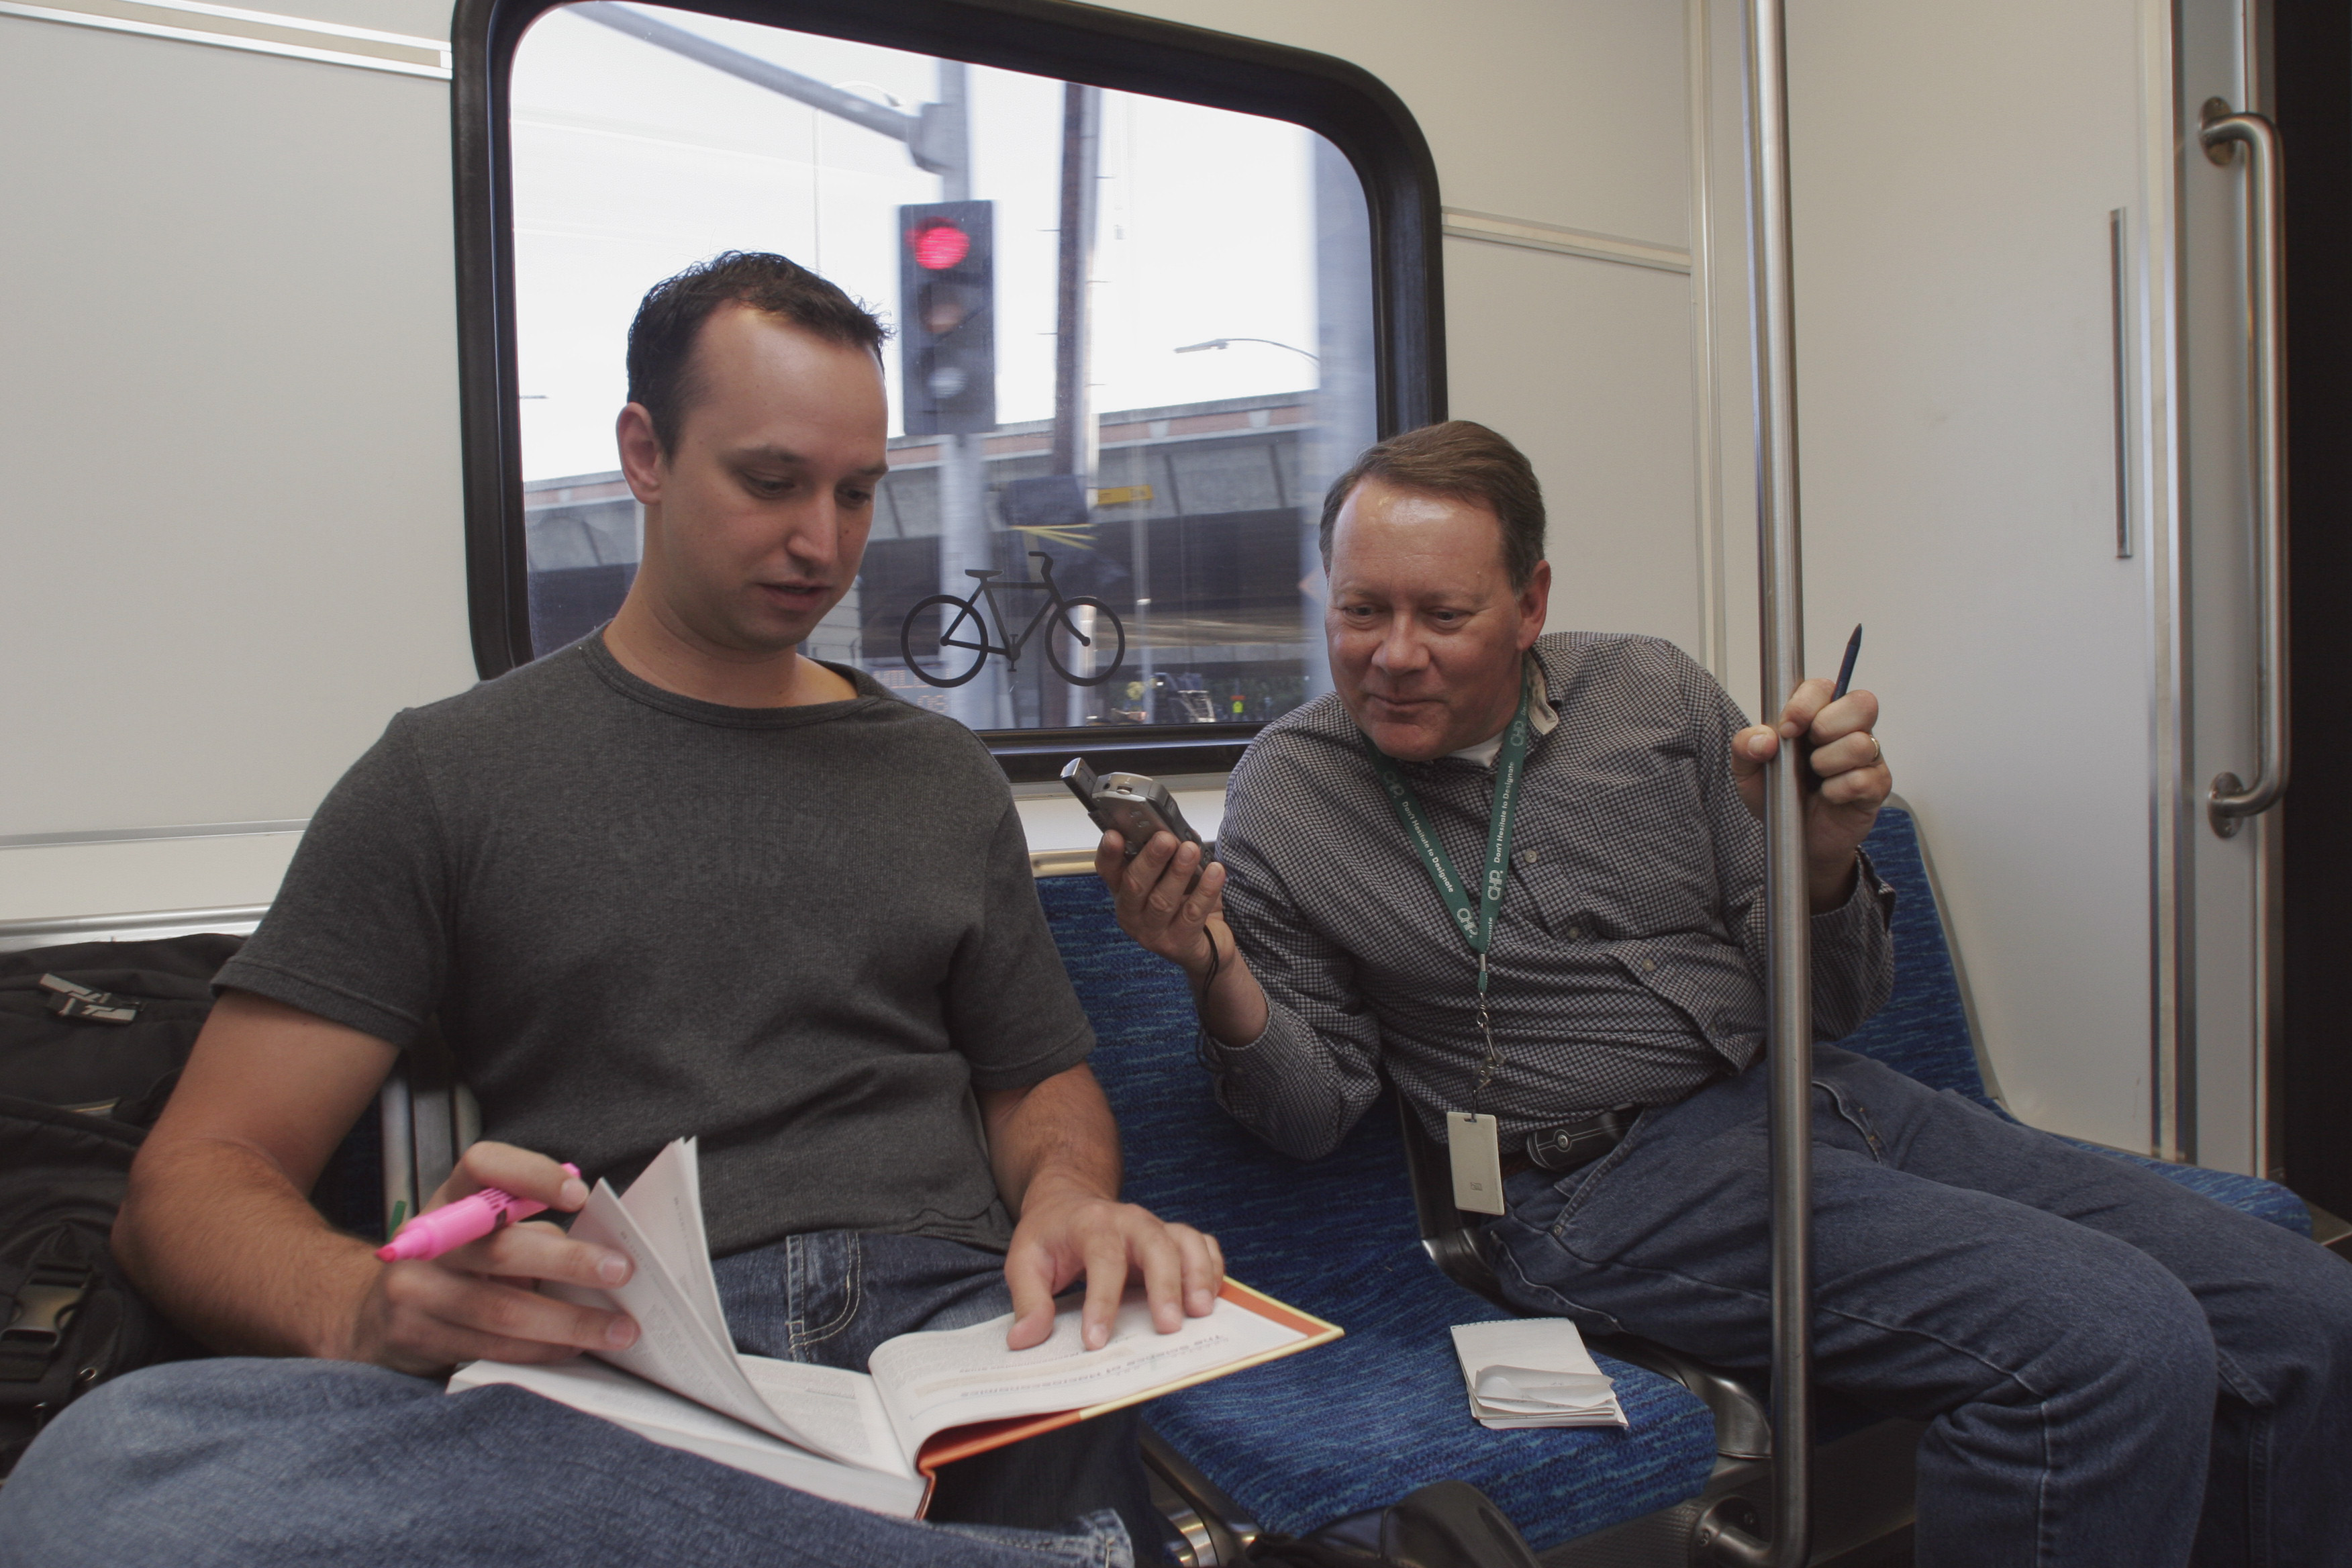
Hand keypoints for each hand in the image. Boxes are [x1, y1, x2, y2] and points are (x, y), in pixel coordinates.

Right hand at [344, 1141, 638, 1374]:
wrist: (382, 1313)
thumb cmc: (460, 1262)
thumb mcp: (486, 1230)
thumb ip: (533, 1228)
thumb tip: (606, 1249)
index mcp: (451, 1195)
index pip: (484, 1165)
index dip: (532, 1174)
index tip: (581, 1195)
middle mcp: (427, 1238)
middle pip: (502, 1249)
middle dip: (570, 1262)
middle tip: (622, 1271)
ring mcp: (415, 1290)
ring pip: (501, 1310)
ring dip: (568, 1323)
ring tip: (619, 1329)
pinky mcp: (417, 1337)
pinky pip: (491, 1347)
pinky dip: (540, 1349)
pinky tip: (575, 1348)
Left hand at [1002, 1176, 1224, 1352]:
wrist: (1069, 1202)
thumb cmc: (1048, 1236)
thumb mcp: (1024, 1261)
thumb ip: (1028, 1300)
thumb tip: (1024, 1339)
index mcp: (1091, 1224)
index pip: (1102, 1259)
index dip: (1101, 1301)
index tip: (1095, 1341)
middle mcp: (1130, 1221)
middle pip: (1156, 1244)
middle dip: (1165, 1285)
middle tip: (1169, 1327)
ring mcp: (1156, 1227)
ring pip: (1187, 1242)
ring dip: (1199, 1275)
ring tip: (1201, 1312)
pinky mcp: (1173, 1238)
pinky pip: (1203, 1246)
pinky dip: (1213, 1268)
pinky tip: (1212, 1297)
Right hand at [1097, 830, 1227, 983]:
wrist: (1209, 946)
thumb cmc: (1186, 905)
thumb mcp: (1172, 877)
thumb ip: (1169, 855)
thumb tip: (1177, 830)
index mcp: (1125, 893)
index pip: (1108, 870)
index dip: (1109, 853)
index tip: (1115, 834)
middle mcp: (1132, 914)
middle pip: (1134, 885)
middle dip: (1150, 859)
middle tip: (1165, 838)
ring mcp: (1152, 934)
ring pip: (1162, 901)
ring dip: (1178, 872)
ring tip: (1191, 850)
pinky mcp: (1178, 945)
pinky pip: (1192, 915)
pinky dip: (1205, 891)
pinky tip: (1215, 872)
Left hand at [1729, 678, 1890, 911]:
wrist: (1796, 838)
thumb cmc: (1779, 796)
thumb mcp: (1748, 772)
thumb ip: (1745, 747)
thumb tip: (1762, 738)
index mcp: (1817, 715)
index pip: (1823, 688)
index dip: (1805, 705)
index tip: (1786, 729)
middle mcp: (1847, 729)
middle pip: (1861, 703)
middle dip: (1827, 726)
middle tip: (1808, 751)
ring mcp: (1867, 756)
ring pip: (1862, 743)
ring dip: (1829, 763)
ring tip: (1816, 777)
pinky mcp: (1877, 786)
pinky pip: (1865, 779)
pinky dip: (1839, 790)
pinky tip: (1829, 796)